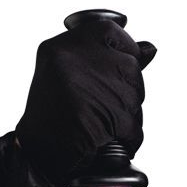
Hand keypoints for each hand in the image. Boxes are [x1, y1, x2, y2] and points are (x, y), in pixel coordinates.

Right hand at [15, 19, 155, 186]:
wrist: (36, 155)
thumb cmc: (54, 116)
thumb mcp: (69, 75)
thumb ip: (106, 57)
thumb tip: (149, 49)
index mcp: (59, 47)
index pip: (109, 31)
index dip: (125, 48)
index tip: (124, 63)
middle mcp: (70, 61)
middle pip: (129, 66)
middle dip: (128, 89)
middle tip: (106, 106)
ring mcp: (83, 88)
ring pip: (134, 95)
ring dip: (129, 114)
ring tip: (104, 123)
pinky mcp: (95, 117)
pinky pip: (132, 124)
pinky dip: (129, 136)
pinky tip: (111, 139)